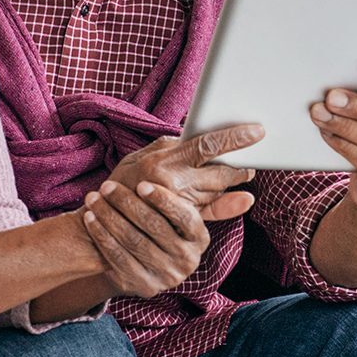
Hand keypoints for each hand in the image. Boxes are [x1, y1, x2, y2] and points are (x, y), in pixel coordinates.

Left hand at [79, 180, 223, 297]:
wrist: (136, 265)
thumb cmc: (160, 227)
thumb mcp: (185, 217)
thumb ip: (208, 199)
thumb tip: (248, 196)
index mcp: (199, 240)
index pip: (186, 218)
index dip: (164, 201)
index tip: (143, 183)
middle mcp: (185, 261)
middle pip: (154, 229)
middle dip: (127, 204)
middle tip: (108, 185)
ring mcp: (163, 277)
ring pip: (132, 241)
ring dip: (109, 217)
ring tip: (94, 197)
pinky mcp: (140, 286)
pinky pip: (117, 257)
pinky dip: (101, 235)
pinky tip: (89, 218)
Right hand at [109, 124, 263, 222]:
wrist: (99, 224)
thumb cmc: (120, 185)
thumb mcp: (141, 158)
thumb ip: (172, 147)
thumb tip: (198, 136)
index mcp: (164, 161)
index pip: (207, 145)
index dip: (235, 138)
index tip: (257, 131)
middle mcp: (172, 183)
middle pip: (219, 173)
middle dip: (239, 166)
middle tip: (253, 159)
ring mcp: (176, 206)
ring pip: (216, 192)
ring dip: (231, 184)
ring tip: (242, 173)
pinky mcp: (177, 224)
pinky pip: (208, 212)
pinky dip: (224, 204)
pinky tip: (237, 199)